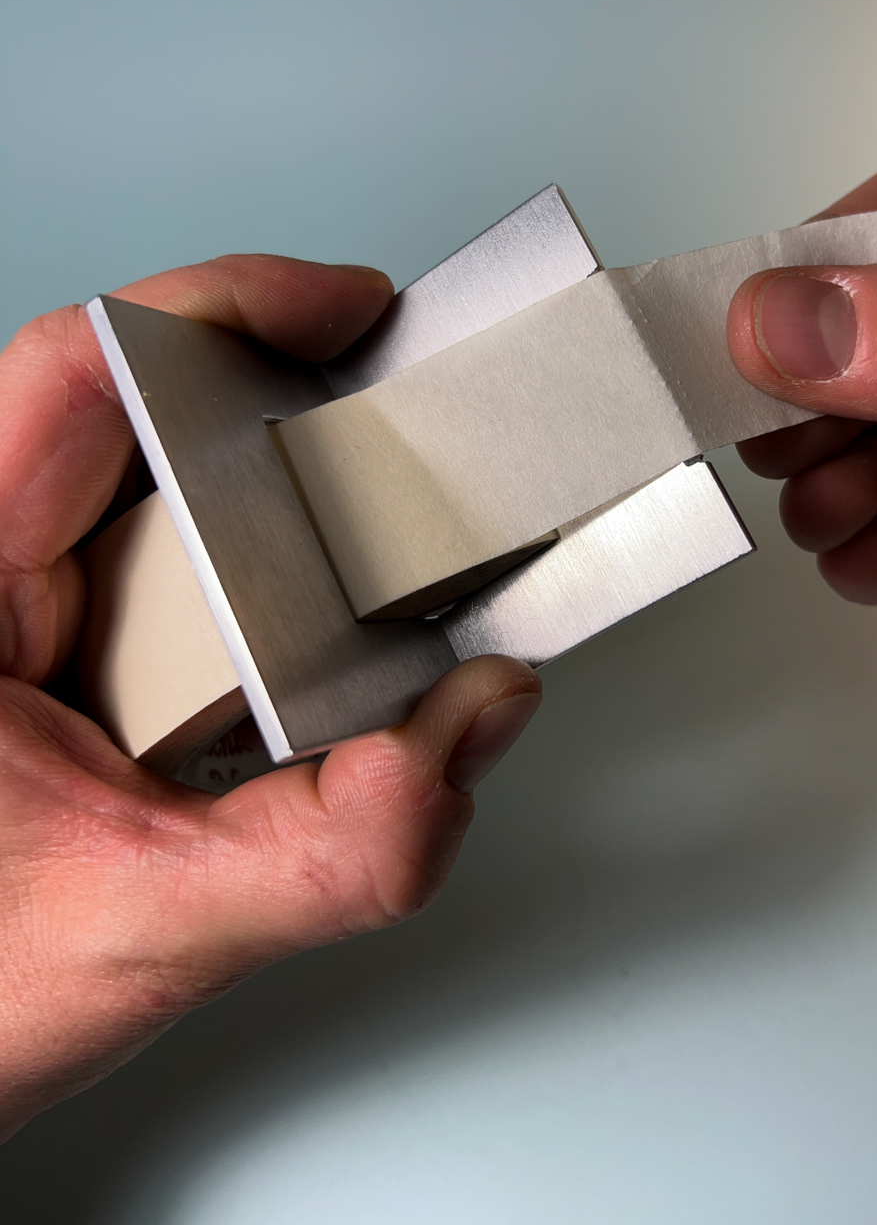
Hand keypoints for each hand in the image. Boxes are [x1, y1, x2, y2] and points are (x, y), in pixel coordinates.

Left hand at [0, 256, 539, 1140]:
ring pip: (157, 482)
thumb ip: (337, 845)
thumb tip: (473, 723)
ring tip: (365, 523)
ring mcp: (11, 597)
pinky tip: (305, 609)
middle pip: (140, 411)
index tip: (350, 311)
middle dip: (280, 407)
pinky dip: (253, 561)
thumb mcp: (147, 926)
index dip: (225, 306)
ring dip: (271, 492)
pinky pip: (163, 551)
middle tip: (393, 425)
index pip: (78, 372)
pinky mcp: (48, 634)